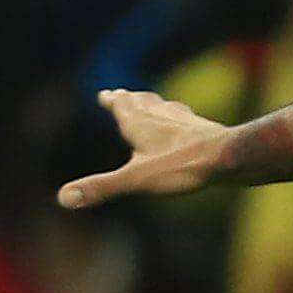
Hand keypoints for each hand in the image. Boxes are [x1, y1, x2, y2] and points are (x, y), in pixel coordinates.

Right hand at [56, 89, 234, 209]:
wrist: (229, 157)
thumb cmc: (181, 167)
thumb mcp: (135, 180)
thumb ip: (100, 187)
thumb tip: (63, 198)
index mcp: (141, 124)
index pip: (123, 107)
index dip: (114, 101)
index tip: (106, 94)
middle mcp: (162, 116)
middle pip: (143, 103)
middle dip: (131, 100)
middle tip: (123, 94)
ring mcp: (186, 121)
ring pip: (165, 107)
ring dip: (154, 103)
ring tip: (151, 102)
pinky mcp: (205, 129)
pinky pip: (188, 119)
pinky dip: (179, 116)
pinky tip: (188, 123)